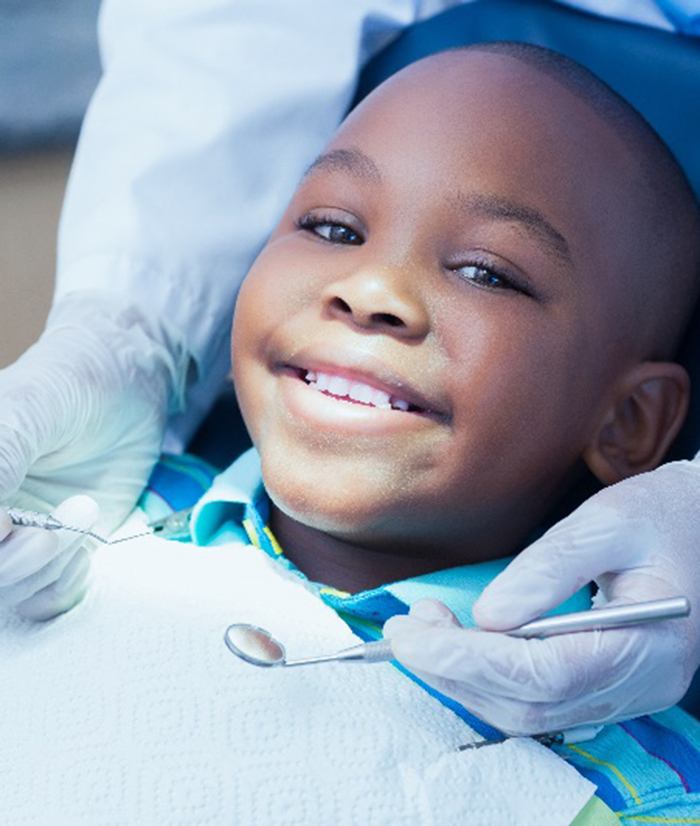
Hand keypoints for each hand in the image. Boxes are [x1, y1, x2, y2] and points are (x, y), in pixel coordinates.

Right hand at [0, 291, 178, 617]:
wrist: (132, 384)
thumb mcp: (29, 409)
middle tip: (69, 515)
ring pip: (10, 592)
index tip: (13, 522)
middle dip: (23, 558)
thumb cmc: (74, 381)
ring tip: (84, 510)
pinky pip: (45, 600)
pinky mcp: (55, 553)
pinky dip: (66, 584)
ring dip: (51, 564)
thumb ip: (0, 459)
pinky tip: (85, 545)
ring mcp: (15, 537)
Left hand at [384, 460, 699, 734]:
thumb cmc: (660, 516)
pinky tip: (457, 647)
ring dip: (463, 679)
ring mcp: (625, 694)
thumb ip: (549, 568)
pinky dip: (486, 681)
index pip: (544, 675)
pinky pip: (538, 702)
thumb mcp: (607, 522)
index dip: (469, 659)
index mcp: (648, 644)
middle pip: (529, 704)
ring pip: (528, 713)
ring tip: (422, 631)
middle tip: (405, 627)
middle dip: (454, 670)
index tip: (413, 633)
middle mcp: (639, 685)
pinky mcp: (607, 687)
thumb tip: (487, 615)